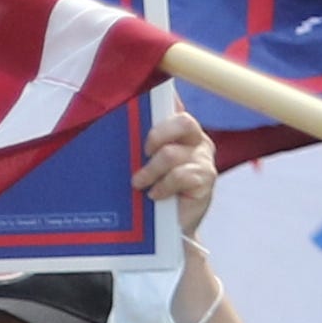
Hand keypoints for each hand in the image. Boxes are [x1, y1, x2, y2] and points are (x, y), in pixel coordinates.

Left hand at [134, 100, 218, 222]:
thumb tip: (115, 120)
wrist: (168, 229)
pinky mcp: (206, 179)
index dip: (164, 95)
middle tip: (144, 152)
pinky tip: (155, 195)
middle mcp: (196, 139)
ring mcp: (203, 159)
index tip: (147, 93)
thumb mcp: (142, 163)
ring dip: (151, 170)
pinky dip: (164, 186)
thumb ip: (137, 143)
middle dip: (158, 134)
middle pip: (183, 121)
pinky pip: (181, 175)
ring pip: (172, 154)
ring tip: (139, 183)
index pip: (174, 104)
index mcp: (180, 130)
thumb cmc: (153, 192)